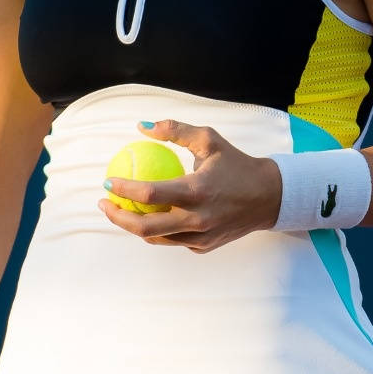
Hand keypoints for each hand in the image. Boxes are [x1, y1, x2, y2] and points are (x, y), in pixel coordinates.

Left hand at [99, 120, 280, 251]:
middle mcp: (197, 219)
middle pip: (144, 227)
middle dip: (116, 217)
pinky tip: (147, 215)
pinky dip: (157, 229)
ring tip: (119, 210)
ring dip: (132, 225)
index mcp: (197, 191)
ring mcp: (200, 237)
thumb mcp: (209, 140)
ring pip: (155, 237)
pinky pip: (172, 240)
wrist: (269, 196)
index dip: (122, 189)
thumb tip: (142, 126)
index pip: (149, 193)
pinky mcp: (203, 247)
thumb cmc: (236, 164)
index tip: (107, 181)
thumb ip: (175, 130)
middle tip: (103, 203)